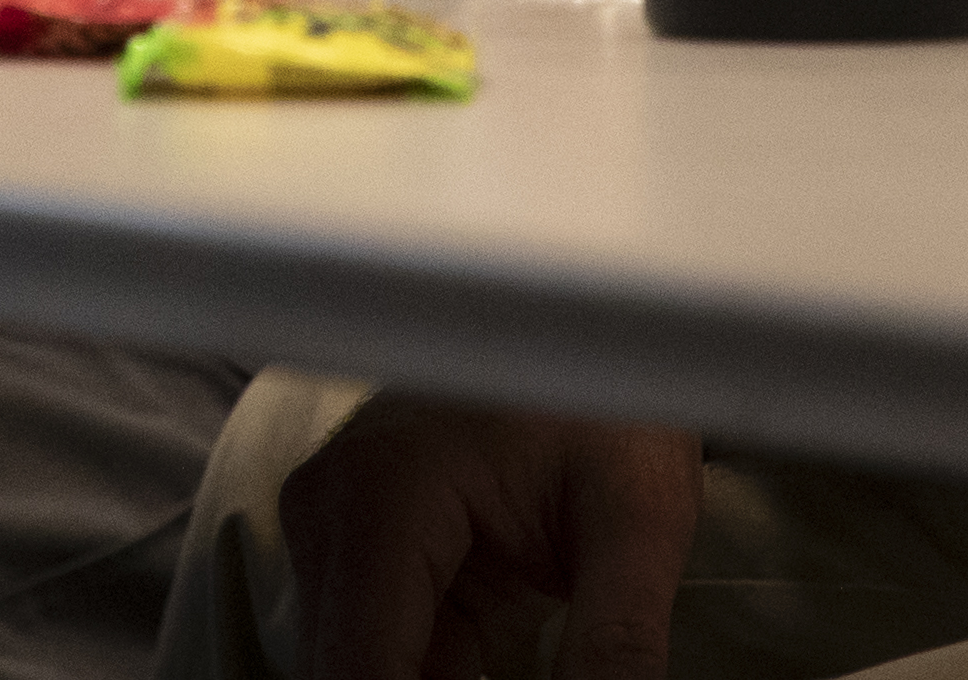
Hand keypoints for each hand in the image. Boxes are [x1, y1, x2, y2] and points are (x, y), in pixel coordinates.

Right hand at [280, 398, 708, 679]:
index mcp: (384, 492)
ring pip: (361, 669)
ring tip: (517, 657)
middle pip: (351, 675)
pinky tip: (496, 666)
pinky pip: (383, 650)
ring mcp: (333, 530)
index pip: (363, 672)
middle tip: (533, 670)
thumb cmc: (609, 391)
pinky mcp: (356, 550)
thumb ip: (615, 647)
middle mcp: (330, 512)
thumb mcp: (637, 522)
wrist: (585, 322)